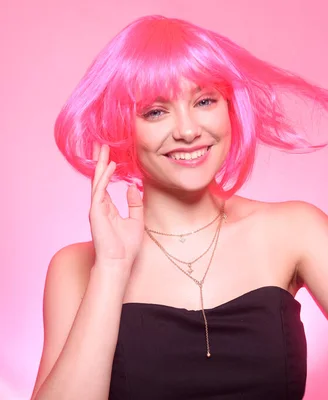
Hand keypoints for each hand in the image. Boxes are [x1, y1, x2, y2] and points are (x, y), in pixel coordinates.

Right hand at [89, 144, 144, 270]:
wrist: (119, 262)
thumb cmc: (126, 246)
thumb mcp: (136, 220)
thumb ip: (134, 204)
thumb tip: (134, 186)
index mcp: (108, 208)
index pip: (105, 183)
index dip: (106, 168)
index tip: (109, 154)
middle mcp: (100, 206)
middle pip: (98, 178)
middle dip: (99, 161)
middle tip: (101, 144)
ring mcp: (96, 208)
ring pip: (97, 181)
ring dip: (100, 164)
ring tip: (103, 148)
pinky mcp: (96, 212)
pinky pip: (99, 190)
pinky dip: (104, 177)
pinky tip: (109, 165)